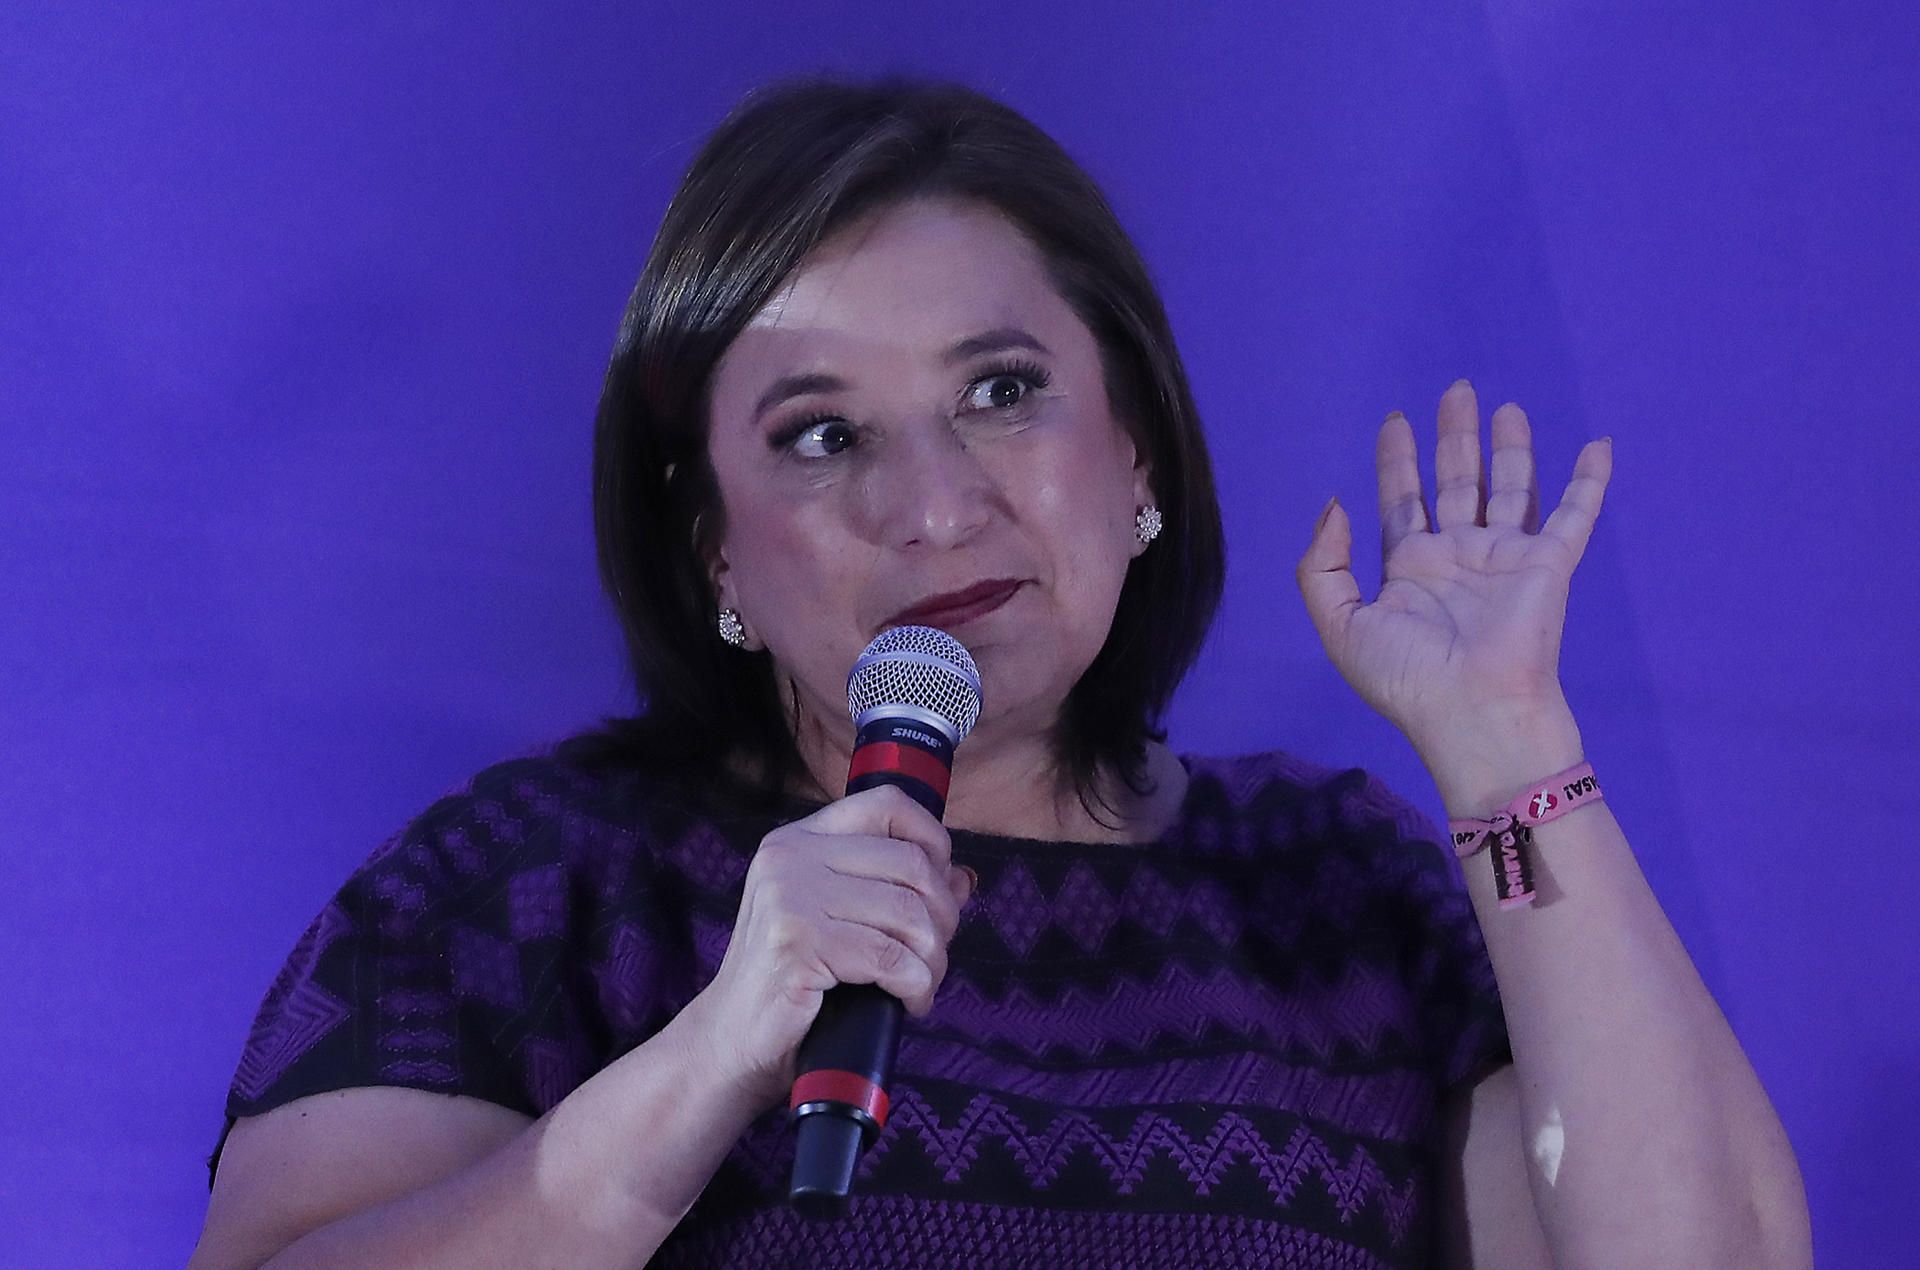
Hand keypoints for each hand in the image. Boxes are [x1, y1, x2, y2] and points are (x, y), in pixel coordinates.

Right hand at [680, 784, 974, 1110]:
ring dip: (933, 958)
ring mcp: (790, 897)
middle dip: (943, 915)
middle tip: (935, 954)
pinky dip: (916, 985)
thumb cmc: (791, 982)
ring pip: (908, 914)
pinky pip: (891, 958)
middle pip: (910, 863)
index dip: (933, 838)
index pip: (887, 804)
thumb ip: (894, 891)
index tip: (944, 885)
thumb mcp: (839, 921)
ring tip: (924, 984)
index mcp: (799, 840)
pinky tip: (911, 1002)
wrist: (729, 1042)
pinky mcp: (798, 943)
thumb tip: (963, 877)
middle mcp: (791, 857)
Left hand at [1295, 379, 1611, 750]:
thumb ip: (1323, 566)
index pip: (1402, 502)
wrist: (1473, 714)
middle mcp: (1458, 558)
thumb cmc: (1406, 678)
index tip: (1395, 421)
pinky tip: (1598, 445)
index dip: (1397, 462)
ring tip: (1506, 407)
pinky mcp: (1548, 566)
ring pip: (1509, 489)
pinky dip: (1589, 481)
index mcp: (1411, 571)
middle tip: (1456, 390)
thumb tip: (1336, 505)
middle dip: (1454, 438)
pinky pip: (1575, 515)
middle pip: (1456, 482)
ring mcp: (1505, 560)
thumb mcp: (1340, 625)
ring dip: (1509, 448)